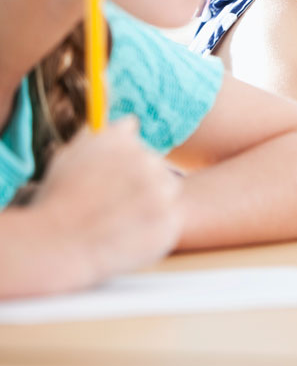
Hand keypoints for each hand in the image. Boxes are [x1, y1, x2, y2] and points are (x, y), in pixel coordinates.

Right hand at [30, 116, 182, 288]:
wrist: (58, 242)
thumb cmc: (59, 199)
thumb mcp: (73, 155)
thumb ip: (105, 136)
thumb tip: (131, 123)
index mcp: (125, 141)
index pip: (140, 151)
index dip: (125, 171)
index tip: (111, 186)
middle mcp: (149, 161)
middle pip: (158, 173)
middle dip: (142, 188)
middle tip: (114, 208)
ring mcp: (163, 193)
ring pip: (167, 197)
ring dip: (152, 208)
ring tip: (118, 223)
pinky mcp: (170, 223)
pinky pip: (168, 224)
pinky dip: (153, 232)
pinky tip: (126, 237)